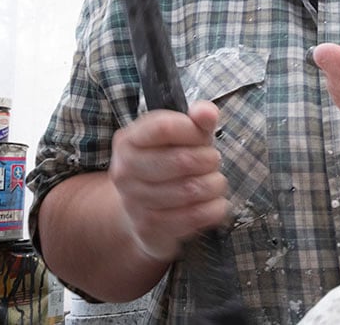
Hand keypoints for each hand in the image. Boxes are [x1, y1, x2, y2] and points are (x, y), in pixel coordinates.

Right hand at [109, 101, 230, 261]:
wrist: (140, 210)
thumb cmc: (167, 164)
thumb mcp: (182, 137)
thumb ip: (197, 120)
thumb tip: (207, 112)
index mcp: (129, 140)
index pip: (164, 128)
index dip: (193, 130)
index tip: (203, 136)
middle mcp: (124, 171)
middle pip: (182, 160)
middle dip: (209, 159)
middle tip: (212, 161)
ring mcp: (134, 202)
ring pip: (191, 190)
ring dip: (215, 184)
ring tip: (214, 182)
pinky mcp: (149, 228)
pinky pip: (195, 216)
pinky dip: (214, 208)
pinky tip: (213, 202)